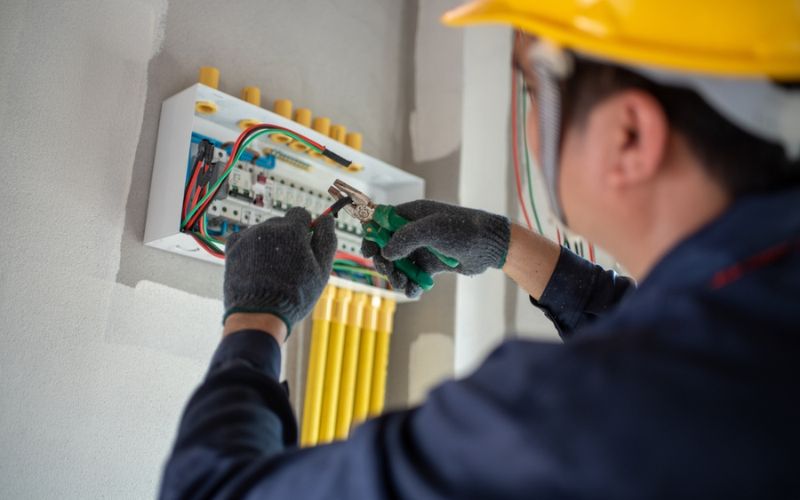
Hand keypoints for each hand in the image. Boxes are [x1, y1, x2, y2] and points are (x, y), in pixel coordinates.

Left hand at [223, 207, 336, 334]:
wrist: (260, 314)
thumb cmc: (294, 295)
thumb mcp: (322, 269)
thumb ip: (326, 240)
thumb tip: (327, 219)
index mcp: (292, 229)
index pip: (301, 213)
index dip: (306, 227)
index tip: (305, 242)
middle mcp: (268, 227)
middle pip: (281, 222)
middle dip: (287, 237)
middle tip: (290, 262)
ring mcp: (248, 236)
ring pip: (263, 232)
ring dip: (269, 243)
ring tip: (272, 269)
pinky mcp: (232, 248)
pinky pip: (244, 239)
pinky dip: (250, 248)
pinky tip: (256, 266)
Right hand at [362, 200, 509, 296]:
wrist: (490, 246)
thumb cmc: (463, 230)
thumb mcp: (432, 229)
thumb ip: (405, 238)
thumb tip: (386, 253)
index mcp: (411, 214)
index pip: (381, 222)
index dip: (372, 236)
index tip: (368, 252)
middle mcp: (414, 231)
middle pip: (387, 247)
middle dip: (385, 262)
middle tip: (389, 273)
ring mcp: (422, 248)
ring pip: (399, 264)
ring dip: (397, 276)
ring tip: (404, 284)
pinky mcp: (432, 264)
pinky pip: (414, 275)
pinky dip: (412, 285)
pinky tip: (415, 291)